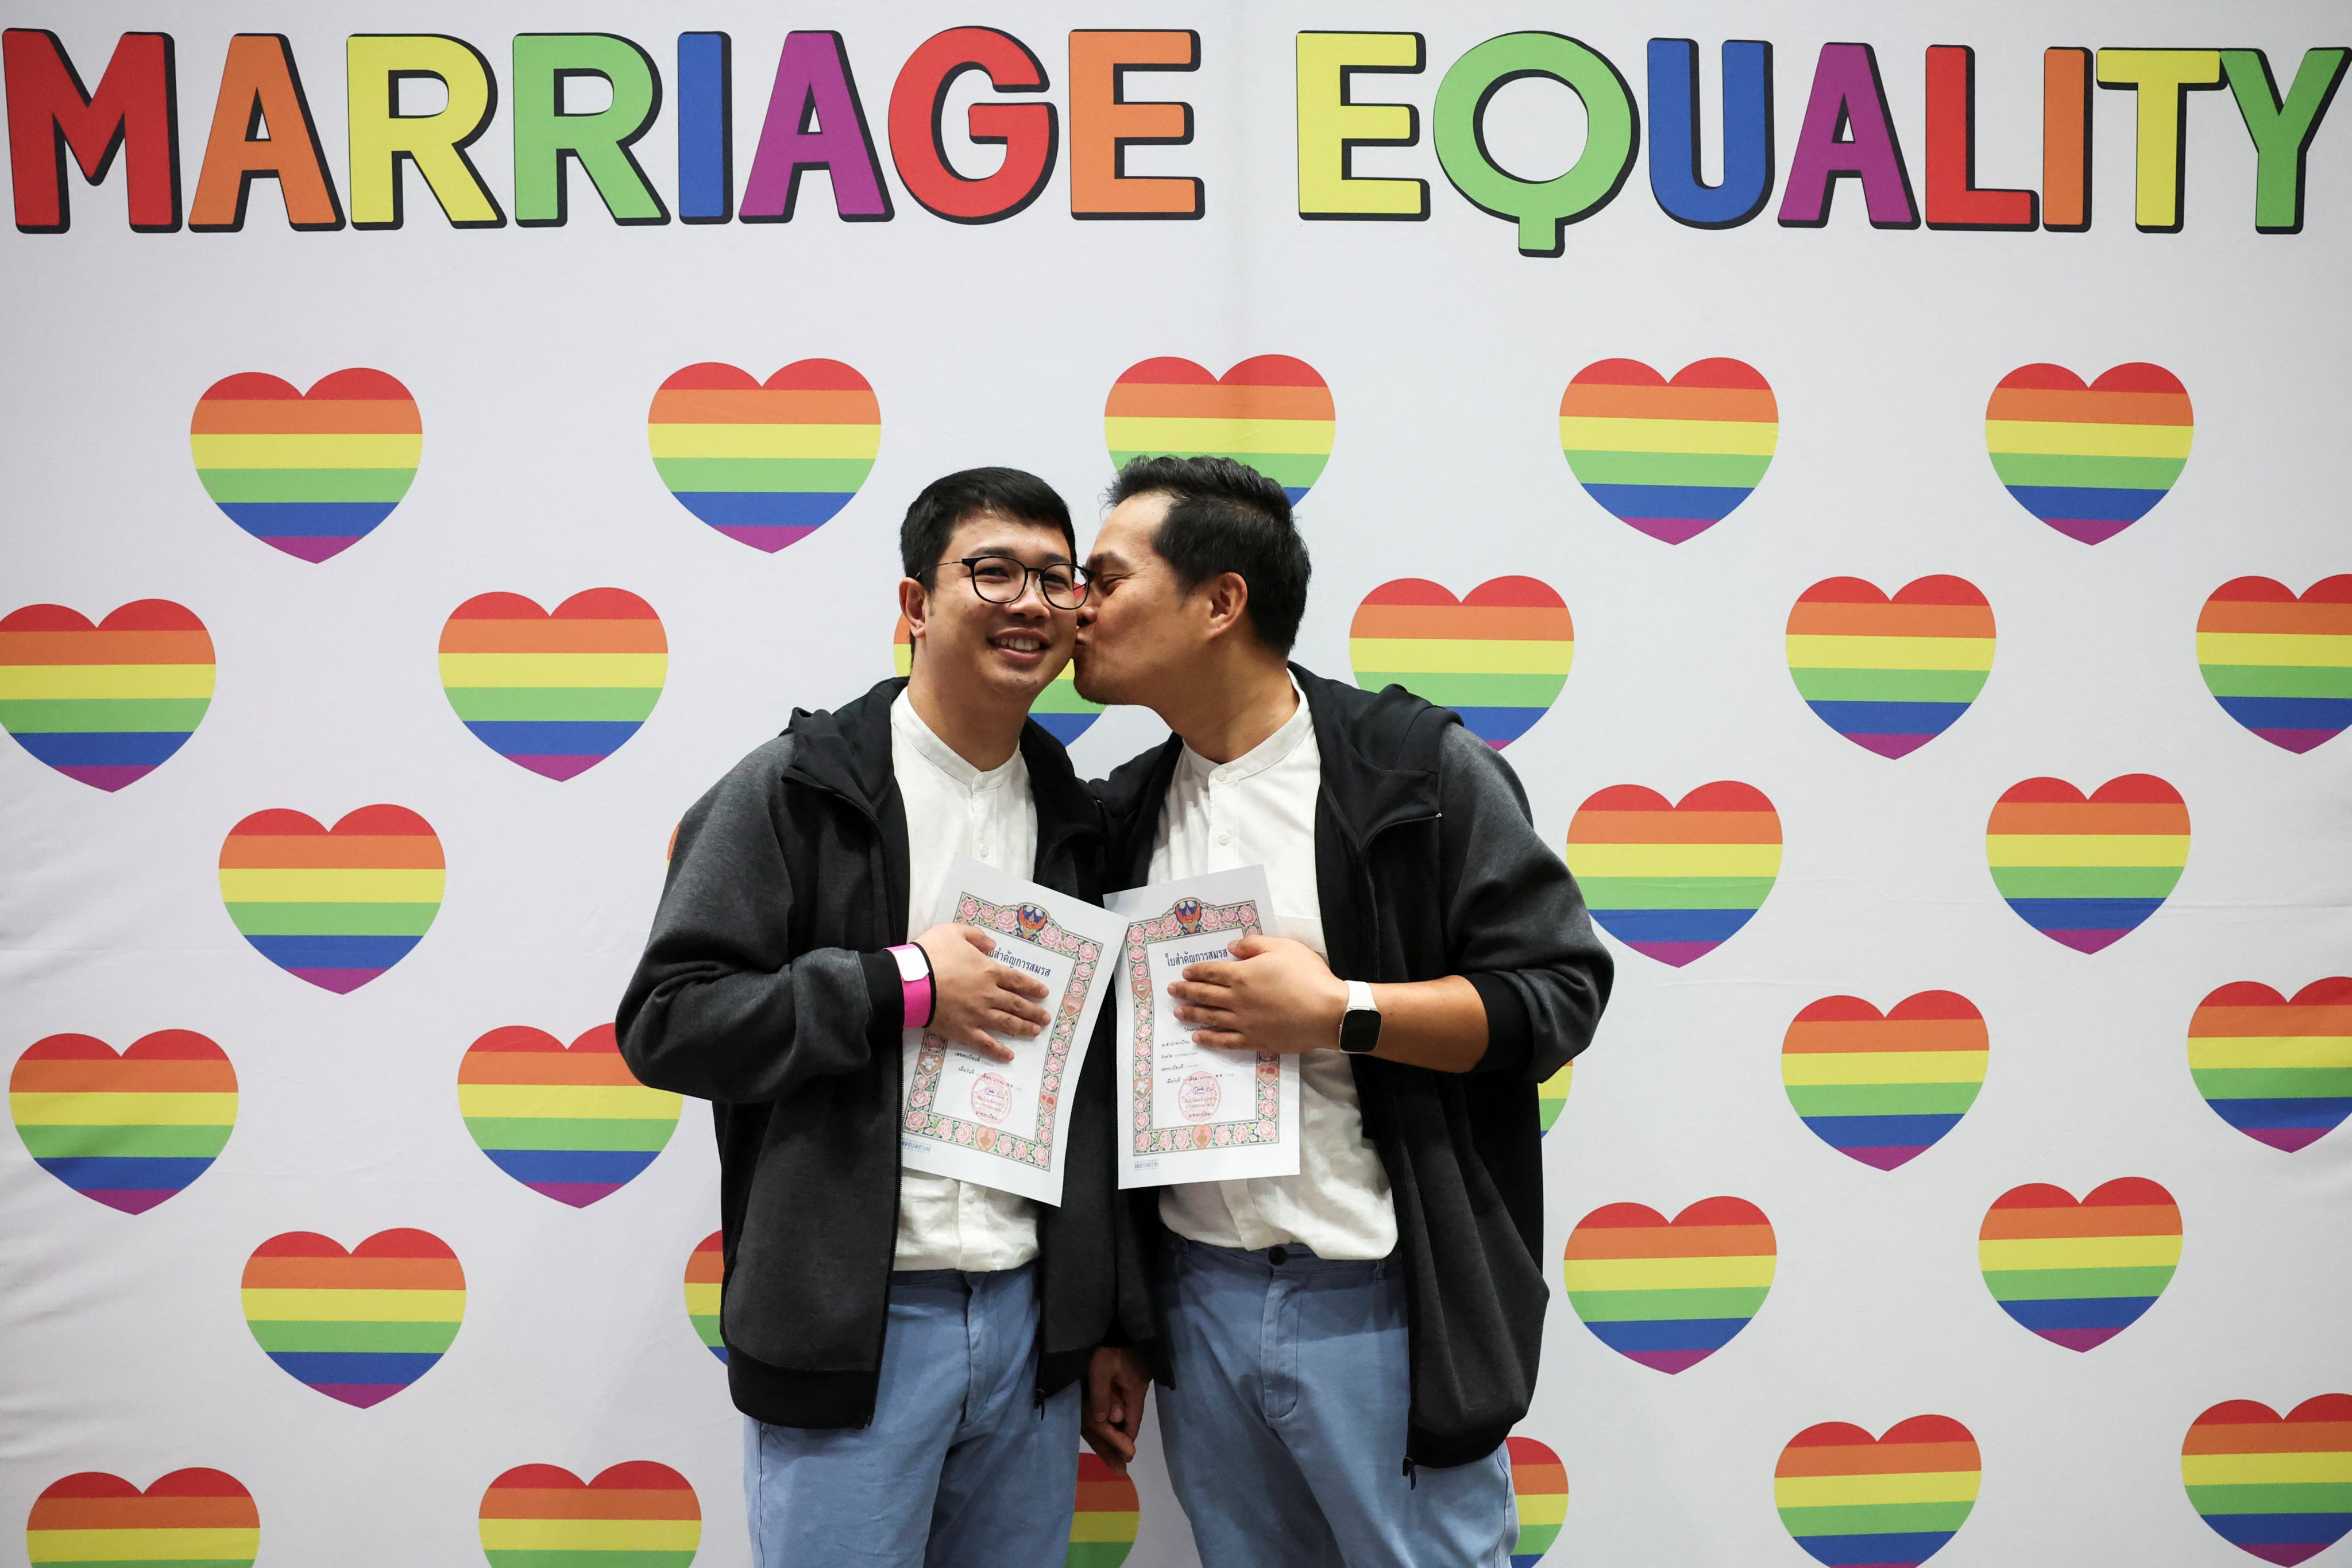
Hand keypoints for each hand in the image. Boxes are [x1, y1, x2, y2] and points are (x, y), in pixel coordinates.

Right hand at [914, 924, 1050, 1061]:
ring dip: (1024, 1028)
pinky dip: (998, 1051)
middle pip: (1017, 1004)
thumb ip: (976, 936)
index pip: (1017, 980)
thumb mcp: (954, 932)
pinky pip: (985, 1043)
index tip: (1044, 993)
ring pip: (1007, 1023)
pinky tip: (1009, 1056)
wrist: (911, 982)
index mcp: (988, 971)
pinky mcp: (964, 1031)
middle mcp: (989, 994)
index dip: (1032, 987)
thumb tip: (993, 945)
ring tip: (1036, 1032)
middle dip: (1033, 1011)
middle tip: (1046, 1017)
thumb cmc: (932, 954)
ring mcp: (978, 1015)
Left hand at [1083, 1346, 1150, 1469]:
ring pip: (1128, 1402)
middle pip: (1132, 1413)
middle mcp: (1140, 1383)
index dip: (1128, 1438)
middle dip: (1125, 1432)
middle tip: (1122, 1453)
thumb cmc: (1106, 1345)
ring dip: (1122, 1418)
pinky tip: (1114, 1408)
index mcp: (1136, 1387)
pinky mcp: (1132, 1366)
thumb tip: (1110, 1422)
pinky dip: (1119, 1403)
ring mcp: (1138, 1374)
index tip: (1127, 1457)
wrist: (1112, 1317)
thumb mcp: (1099, 1371)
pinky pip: (1126, 1391)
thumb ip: (1103, 1397)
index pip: (1134, 1419)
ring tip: (1115, 1434)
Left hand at [1168, 933, 1346, 1054]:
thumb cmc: (1307, 976)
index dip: (1196, 971)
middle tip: (1172, 991)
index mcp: (1242, 975)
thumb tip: (1231, 948)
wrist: (1327, 1013)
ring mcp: (1244, 1022)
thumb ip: (1253, 945)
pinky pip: (1226, 1041)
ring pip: (1210, 1018)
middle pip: (1205, 994)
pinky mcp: (1255, 1040)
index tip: (1185, 972)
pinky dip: (1209, 1039)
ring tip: (1177, 1012)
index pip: (1212, 972)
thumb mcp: (1282, 947)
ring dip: (1192, 1014)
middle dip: (1186, 991)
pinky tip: (1198, 1037)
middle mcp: (1237, 999)